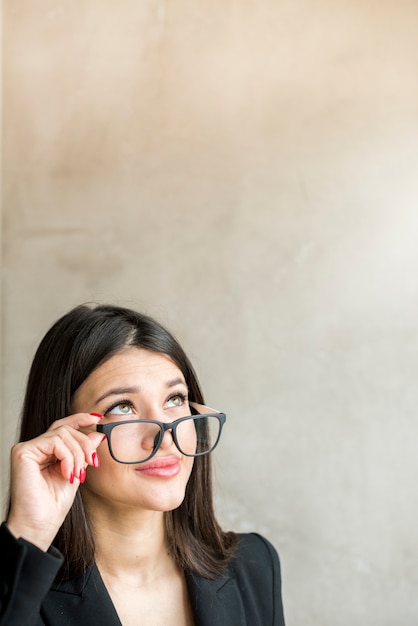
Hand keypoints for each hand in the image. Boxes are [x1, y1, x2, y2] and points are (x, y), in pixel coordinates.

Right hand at [6, 412, 104, 550]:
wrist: (40, 525)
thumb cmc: (54, 505)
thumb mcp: (76, 472)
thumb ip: (83, 453)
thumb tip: (97, 434)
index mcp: (46, 451)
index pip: (63, 427)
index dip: (81, 419)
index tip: (98, 419)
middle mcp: (35, 448)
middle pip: (65, 429)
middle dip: (84, 443)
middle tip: (93, 462)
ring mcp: (27, 449)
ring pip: (62, 434)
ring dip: (77, 454)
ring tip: (78, 474)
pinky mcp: (23, 452)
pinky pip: (54, 442)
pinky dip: (67, 456)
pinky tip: (68, 474)